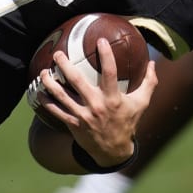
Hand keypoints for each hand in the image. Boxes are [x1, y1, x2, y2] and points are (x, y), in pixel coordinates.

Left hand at [36, 37, 157, 166]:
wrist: (113, 151)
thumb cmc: (127, 122)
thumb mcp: (141, 103)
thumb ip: (148, 83)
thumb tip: (153, 62)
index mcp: (113, 99)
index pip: (110, 73)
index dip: (106, 56)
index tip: (100, 41)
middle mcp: (96, 106)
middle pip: (77, 81)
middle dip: (65, 65)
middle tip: (58, 53)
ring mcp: (82, 115)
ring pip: (61, 96)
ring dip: (50, 82)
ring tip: (44, 71)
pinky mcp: (73, 124)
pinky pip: (56, 111)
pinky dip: (46, 101)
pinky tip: (39, 91)